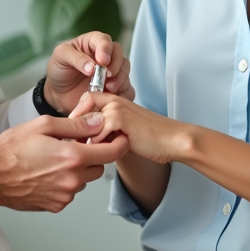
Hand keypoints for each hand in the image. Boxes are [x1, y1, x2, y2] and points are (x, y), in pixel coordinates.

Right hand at [0, 113, 129, 213]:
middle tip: (74, 145)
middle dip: (92, 155)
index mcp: (72, 157)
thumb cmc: (11, 151)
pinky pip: (70, 191)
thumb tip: (97, 122)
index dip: (119, 143)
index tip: (119, 137)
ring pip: (84, 180)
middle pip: (99, 167)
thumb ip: (75, 125)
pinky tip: (47, 172)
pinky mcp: (56, 205)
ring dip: (77, 170)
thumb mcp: (43, 125)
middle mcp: (72, 179)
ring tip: (54, 159)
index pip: (111, 152)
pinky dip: (65, 182)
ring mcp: (65, 195)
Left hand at [43, 32, 133, 114]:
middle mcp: (106, 55)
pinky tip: (113, 97)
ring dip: (120, 79)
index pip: (104, 40)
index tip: (102, 61)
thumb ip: (76, 58)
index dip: (105, 49)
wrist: (58, 93)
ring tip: (108, 88)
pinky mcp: (115, 88)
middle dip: (115, 65)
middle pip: (119, 55)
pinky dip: (123, 93)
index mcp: (92, 43)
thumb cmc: (60, 69)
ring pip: (125, 71)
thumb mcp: (61, 57)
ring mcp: (112, 72)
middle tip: (106, 76)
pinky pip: (127, 89)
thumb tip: (92, 67)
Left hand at [68, 93, 187, 164]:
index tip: (77, 132)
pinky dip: (98, 145)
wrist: (172, 139)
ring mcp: (117, 108)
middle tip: (81, 143)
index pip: (87, 98)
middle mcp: (114, 101)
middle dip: (79, 128)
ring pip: (87, 123)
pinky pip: (97, 133)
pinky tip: (108, 151)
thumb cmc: (152, 137)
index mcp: (116, 100)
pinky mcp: (120, 119)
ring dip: (88, 139)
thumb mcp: (125, 130)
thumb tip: (87, 139)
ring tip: (96, 149)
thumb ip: (108, 129)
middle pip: (83, 108)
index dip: (79, 114)